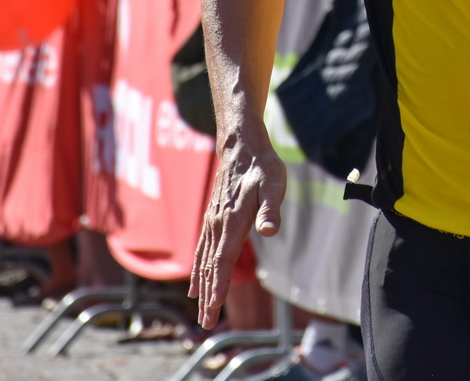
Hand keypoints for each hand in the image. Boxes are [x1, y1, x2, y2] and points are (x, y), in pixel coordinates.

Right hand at [190, 129, 286, 327]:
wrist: (241, 146)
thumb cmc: (262, 167)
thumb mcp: (274, 184)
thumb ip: (271, 209)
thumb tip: (270, 231)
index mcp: (232, 220)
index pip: (223, 260)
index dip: (219, 285)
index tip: (214, 307)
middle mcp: (218, 225)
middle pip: (212, 267)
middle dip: (209, 297)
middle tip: (206, 325)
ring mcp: (212, 223)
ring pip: (204, 262)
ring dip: (203, 289)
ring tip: (202, 312)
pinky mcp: (212, 219)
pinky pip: (201, 251)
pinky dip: (198, 272)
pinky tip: (195, 286)